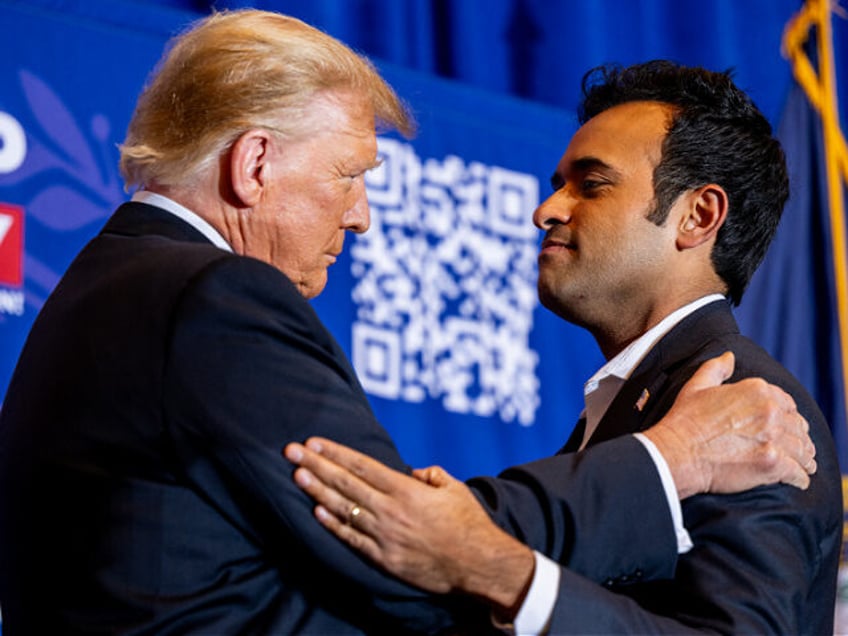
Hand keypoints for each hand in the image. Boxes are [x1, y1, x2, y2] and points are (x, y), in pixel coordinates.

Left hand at [284, 439, 534, 616]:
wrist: (478, 564)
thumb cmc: (469, 524)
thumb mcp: (454, 488)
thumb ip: (431, 475)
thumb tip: (412, 472)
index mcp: (406, 490)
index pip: (362, 465)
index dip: (335, 452)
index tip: (313, 442)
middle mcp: (390, 510)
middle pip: (345, 483)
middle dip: (315, 465)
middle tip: (290, 452)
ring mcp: (384, 535)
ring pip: (343, 509)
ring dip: (317, 491)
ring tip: (296, 476)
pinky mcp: (384, 558)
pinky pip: (352, 539)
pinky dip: (333, 525)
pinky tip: (316, 512)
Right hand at [643, 351, 815, 498]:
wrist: (677, 453)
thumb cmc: (683, 421)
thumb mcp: (696, 386)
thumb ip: (716, 368)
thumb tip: (729, 356)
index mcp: (756, 390)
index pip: (787, 403)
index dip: (788, 415)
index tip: (787, 425)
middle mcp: (769, 411)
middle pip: (798, 426)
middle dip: (799, 437)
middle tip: (798, 448)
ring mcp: (772, 438)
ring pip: (802, 449)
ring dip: (804, 458)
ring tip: (803, 465)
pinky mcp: (772, 463)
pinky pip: (798, 472)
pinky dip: (800, 478)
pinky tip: (798, 480)